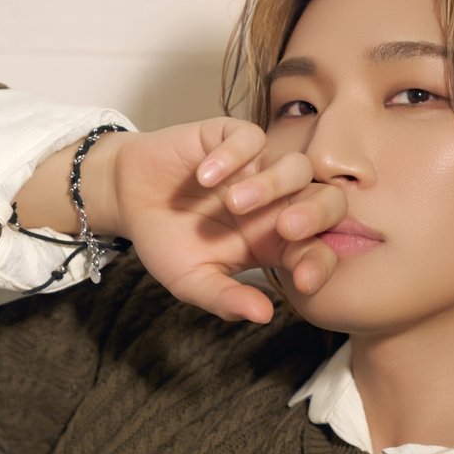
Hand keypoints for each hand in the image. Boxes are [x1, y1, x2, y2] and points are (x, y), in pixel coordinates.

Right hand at [111, 116, 348, 325]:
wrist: (127, 199)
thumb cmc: (166, 241)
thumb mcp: (191, 281)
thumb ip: (226, 299)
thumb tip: (264, 315)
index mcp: (276, 242)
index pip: (317, 249)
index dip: (320, 263)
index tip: (304, 280)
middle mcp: (277, 203)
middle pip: (326, 200)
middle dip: (316, 214)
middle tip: (288, 229)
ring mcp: (257, 168)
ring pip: (295, 166)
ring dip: (272, 184)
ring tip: (233, 204)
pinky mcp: (230, 138)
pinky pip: (251, 137)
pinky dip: (233, 155)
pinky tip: (205, 176)